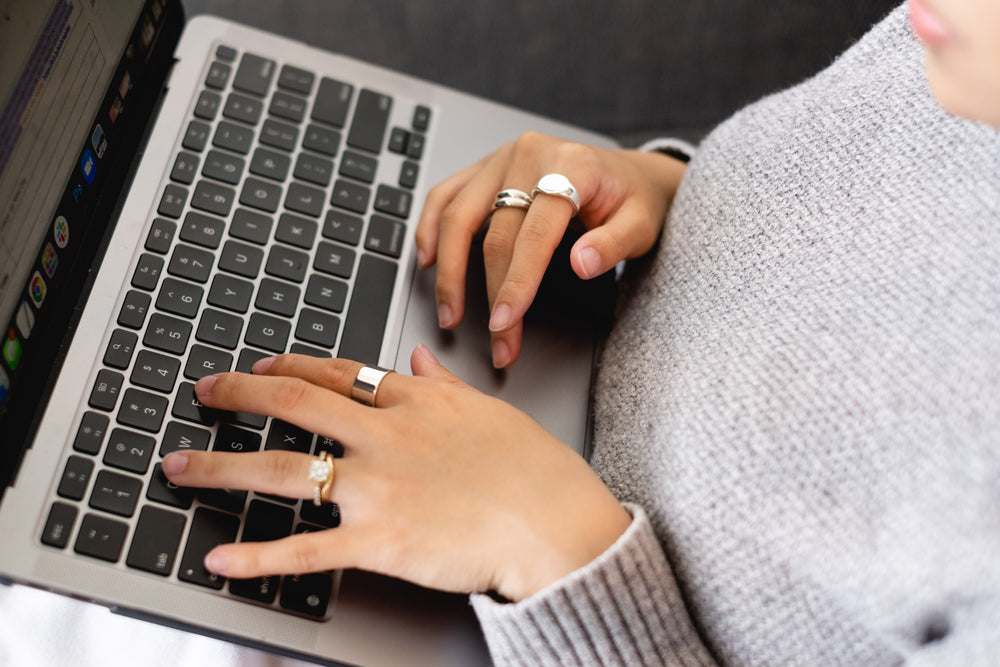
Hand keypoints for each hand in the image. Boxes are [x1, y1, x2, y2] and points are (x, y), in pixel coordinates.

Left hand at [163, 347, 630, 601]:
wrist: (556, 522)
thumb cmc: (533, 469)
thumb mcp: (489, 411)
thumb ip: (444, 383)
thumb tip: (419, 356)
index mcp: (413, 403)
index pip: (336, 374)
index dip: (289, 368)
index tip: (260, 366)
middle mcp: (386, 436)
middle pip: (295, 405)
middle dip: (238, 397)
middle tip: (203, 393)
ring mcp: (378, 487)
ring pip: (284, 470)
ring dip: (223, 468)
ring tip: (179, 469)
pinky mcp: (380, 540)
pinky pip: (306, 549)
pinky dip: (259, 556)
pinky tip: (221, 558)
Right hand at [415, 131, 686, 367]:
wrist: (631, 173)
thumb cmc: (634, 200)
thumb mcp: (642, 224)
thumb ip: (613, 245)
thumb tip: (581, 264)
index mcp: (571, 165)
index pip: (534, 235)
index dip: (515, 284)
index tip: (504, 323)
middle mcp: (530, 154)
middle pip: (494, 233)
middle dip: (489, 294)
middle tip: (495, 339)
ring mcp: (502, 158)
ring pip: (457, 215)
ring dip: (449, 269)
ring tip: (449, 312)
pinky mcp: (485, 167)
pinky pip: (445, 195)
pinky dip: (429, 228)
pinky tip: (427, 261)